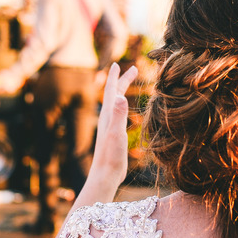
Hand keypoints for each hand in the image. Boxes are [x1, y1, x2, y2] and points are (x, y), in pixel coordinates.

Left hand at [88, 63, 138, 190]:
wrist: (105, 173)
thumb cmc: (111, 155)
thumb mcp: (117, 133)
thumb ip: (119, 115)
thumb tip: (121, 96)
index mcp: (108, 115)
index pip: (112, 91)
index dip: (115, 77)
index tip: (117, 64)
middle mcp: (107, 118)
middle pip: (115, 94)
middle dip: (122, 80)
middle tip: (132, 69)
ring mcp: (110, 126)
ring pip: (116, 103)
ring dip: (122, 92)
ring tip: (128, 85)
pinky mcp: (113, 134)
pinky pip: (118, 114)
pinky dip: (123, 106)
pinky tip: (125, 110)